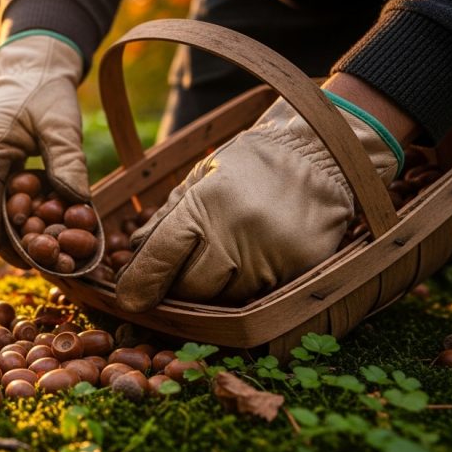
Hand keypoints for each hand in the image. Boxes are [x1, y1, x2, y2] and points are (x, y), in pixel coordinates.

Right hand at [0, 34, 90, 262]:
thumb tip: (77, 203)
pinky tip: (26, 228)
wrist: (26, 66)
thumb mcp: (61, 122)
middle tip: (29, 263)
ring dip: (1, 228)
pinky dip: (1, 213)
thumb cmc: (45, 90)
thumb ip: (68, 160)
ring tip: (31, 253)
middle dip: (0, 237)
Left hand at [114, 94, 400, 311]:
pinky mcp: (301, 268)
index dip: (139, 283)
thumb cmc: (250, 165)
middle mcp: (239, 231)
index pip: (160, 257)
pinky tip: (252, 261)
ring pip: (226, 299)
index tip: (128, 298)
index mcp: (206, 203)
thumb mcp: (200, 179)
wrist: (322, 153)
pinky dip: (248, 288)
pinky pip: (261, 297)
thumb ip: (166, 219)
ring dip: (217, 288)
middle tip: (183, 271)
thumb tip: (133, 255)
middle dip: (181, 286)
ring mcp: (273, 253)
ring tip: (225, 257)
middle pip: (192, 289)